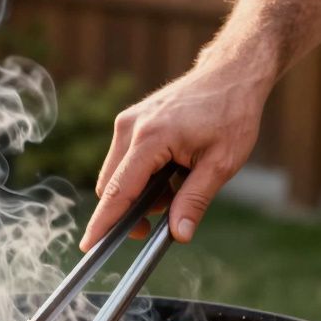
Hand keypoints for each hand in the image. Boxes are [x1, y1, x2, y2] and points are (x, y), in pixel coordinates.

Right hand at [81, 59, 272, 250]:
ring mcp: (127, 121)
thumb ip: (195, 200)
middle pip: (111, 186)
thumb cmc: (231, 114)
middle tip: (160, 221)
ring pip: (116, 175)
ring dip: (137, 193)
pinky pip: (123, 160)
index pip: (119, 190)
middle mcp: (130, 127)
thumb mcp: (221, 163)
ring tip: (175, 189)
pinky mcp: (130, 120)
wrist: (230, 74)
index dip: (103, 222)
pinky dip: (140, 177)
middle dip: (129, 211)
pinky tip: (169, 173)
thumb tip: (178, 235)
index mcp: (151, 138)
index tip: (89, 246)